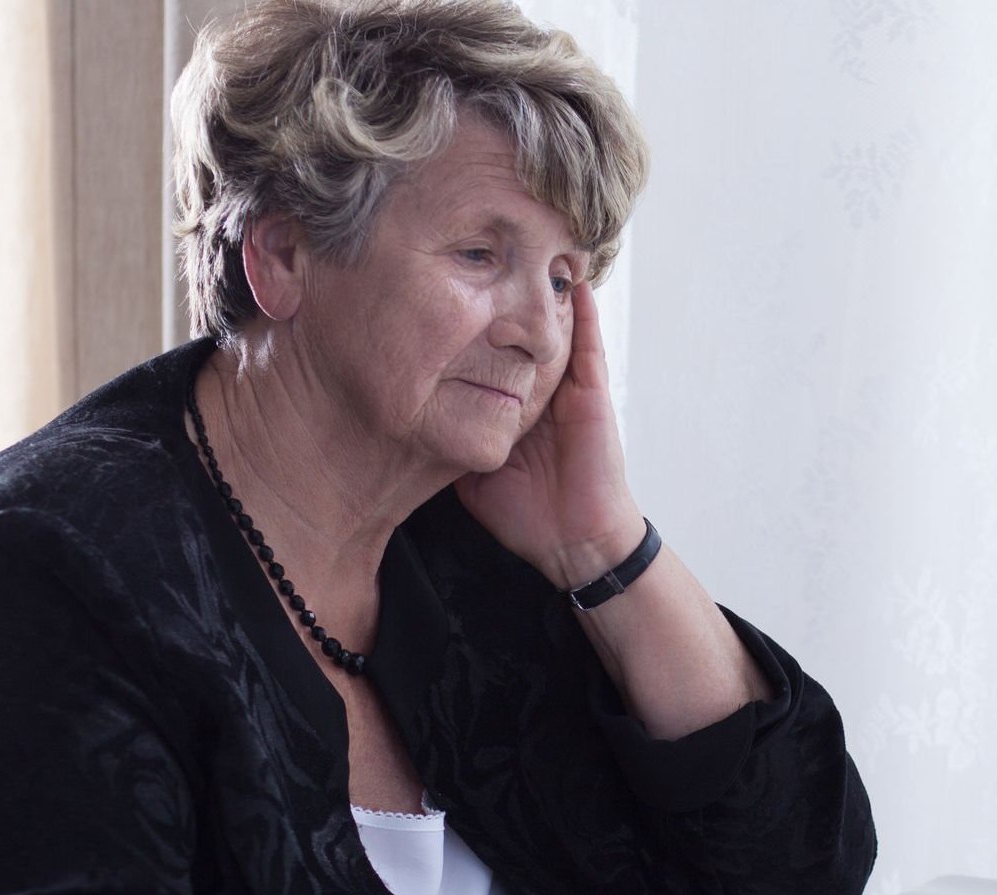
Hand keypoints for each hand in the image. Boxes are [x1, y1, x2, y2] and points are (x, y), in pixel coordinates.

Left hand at [454, 277, 645, 589]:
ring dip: (548, 292)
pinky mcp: (592, 394)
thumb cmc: (527, 516)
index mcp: (516, 403)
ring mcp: (570, 389)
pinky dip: (583, 313)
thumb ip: (446, 443)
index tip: (449, 286)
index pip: (493, 352)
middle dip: (512, 293)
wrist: (573, 543)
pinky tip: (573, 281)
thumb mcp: (469, 474)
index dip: (476, 323)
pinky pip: (588, 345)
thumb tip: (404, 425)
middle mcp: (543, 388)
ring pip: (556, 328)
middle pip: (524, 330)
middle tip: (492, 250)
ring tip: (535, 248)